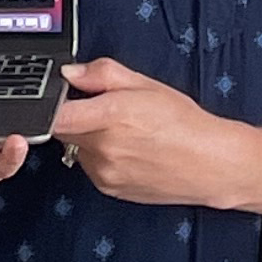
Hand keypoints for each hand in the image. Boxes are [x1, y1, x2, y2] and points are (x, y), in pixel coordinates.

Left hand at [45, 57, 232, 205]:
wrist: (210, 164)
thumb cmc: (184, 123)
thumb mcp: (144, 84)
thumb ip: (101, 73)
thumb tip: (70, 73)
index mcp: (109, 117)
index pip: (54, 114)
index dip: (51, 103)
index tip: (60, 96)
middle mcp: (102, 149)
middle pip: (63, 130)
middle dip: (76, 116)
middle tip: (103, 109)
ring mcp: (104, 173)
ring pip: (76, 148)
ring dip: (88, 138)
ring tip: (123, 131)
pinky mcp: (108, 189)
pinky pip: (90, 166)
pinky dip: (100, 156)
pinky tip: (127, 150)